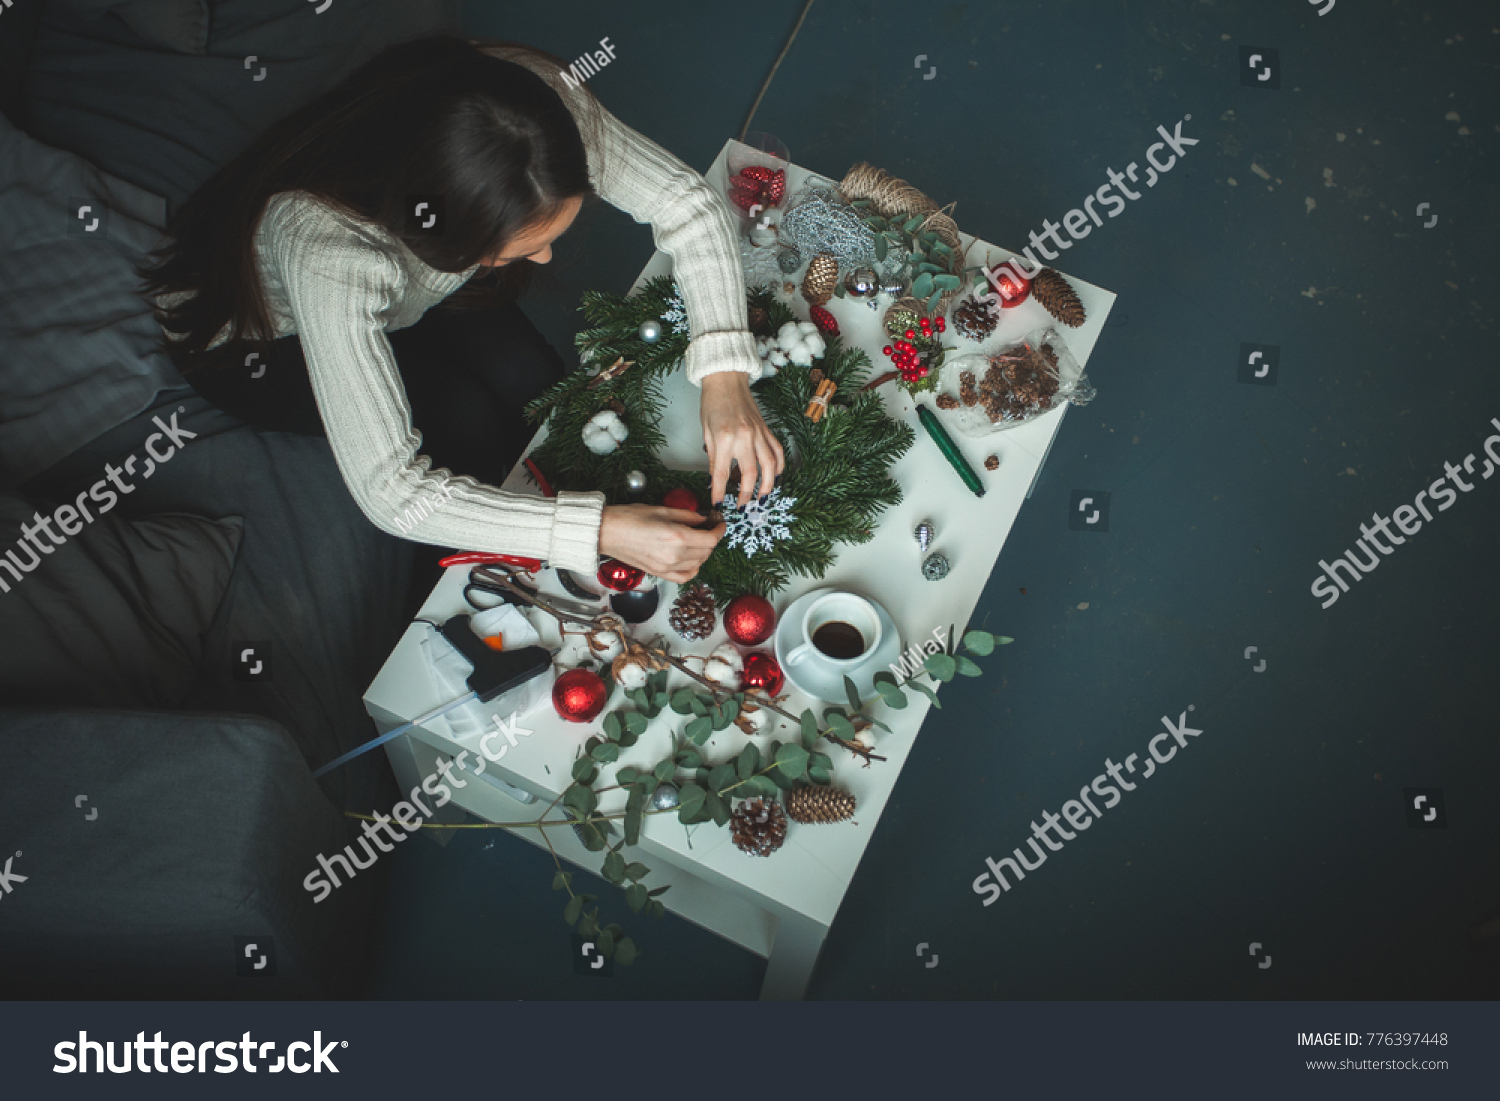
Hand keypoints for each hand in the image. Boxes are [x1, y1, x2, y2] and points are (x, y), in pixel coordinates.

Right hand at [598, 505, 724, 583]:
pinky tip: (691, 559)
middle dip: (711, 538)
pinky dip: (692, 569)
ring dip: (703, 552)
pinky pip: (684, 576)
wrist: (607, 532)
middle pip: (707, 551)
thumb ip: (688, 516)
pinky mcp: (659, 573)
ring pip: (698, 564)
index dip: (719, 530)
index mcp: (677, 537)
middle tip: (708, 527)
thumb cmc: (630, 517)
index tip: (719, 522)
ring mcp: (667, 567)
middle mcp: (675, 555)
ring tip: (698, 540)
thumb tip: (704, 519)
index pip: (711, 539)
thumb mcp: (663, 510)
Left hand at [700, 371, 784, 506]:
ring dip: (768, 485)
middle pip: (750, 474)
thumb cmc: (713, 402)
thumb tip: (716, 478)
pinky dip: (779, 466)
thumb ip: (714, 456)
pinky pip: (777, 451)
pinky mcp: (766, 429)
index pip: (721, 473)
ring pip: (770, 465)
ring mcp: (759, 433)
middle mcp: (744, 437)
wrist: (726, 379)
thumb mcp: (706, 431)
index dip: (720, 492)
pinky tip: (775, 476)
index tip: (718, 504)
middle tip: (742, 506)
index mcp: (724, 438)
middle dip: (746, 494)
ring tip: (762, 497)